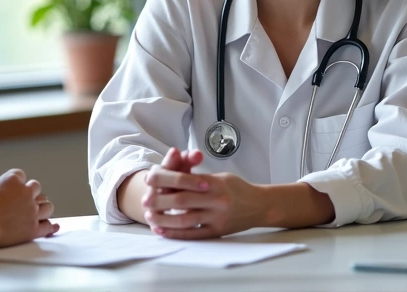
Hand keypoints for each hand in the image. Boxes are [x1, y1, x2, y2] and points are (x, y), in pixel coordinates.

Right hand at [0, 169, 58, 248]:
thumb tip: (0, 193)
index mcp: (13, 179)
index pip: (21, 175)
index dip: (17, 183)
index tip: (13, 189)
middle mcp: (26, 192)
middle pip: (36, 187)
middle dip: (31, 193)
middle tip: (25, 201)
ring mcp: (32, 210)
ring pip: (47, 206)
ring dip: (43, 208)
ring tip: (38, 212)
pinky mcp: (33, 228)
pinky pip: (47, 226)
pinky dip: (50, 226)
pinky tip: (53, 226)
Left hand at [143, 165, 267, 239]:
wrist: (261, 205)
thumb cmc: (237, 188)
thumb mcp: (219, 176)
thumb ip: (197, 176)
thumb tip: (171, 171)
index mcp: (215, 183)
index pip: (185, 179)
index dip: (165, 179)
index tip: (150, 179)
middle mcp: (216, 200)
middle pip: (182, 200)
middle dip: (160, 200)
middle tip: (145, 200)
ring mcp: (217, 217)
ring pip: (185, 219)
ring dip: (164, 219)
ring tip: (150, 216)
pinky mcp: (218, 232)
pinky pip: (194, 234)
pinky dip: (176, 234)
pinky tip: (163, 231)